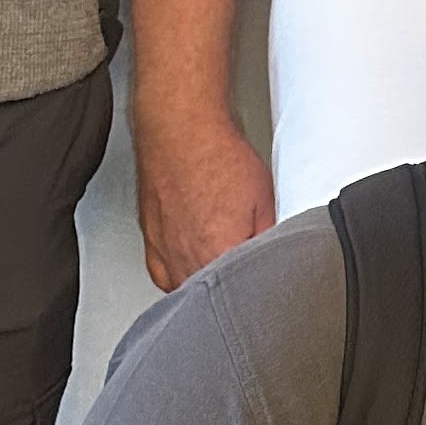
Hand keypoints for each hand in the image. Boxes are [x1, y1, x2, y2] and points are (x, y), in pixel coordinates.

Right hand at [134, 108, 276, 290]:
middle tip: (246, 278)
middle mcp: (187, 259)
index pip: (244, 292)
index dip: (258, 289)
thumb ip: (269, 236)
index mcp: (219, 254)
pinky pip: (163, 276)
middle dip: (232, 290)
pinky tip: (190, 271)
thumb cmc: (217, 155)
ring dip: (204, 287)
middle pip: (213, 295)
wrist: (180, 128)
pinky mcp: (151, 240)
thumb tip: (274, 256)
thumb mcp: (265, 198)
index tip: (265, 286)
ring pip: (186, 290)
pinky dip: (177, 279)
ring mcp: (165, 251)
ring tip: (220, 275)